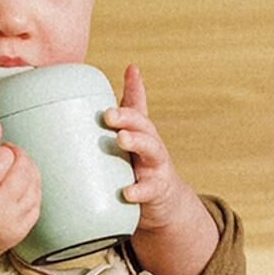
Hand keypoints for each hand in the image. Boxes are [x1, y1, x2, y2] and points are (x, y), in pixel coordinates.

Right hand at [0, 118, 40, 263]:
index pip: (4, 156)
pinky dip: (30, 192)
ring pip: (34, 185)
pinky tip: (16, 189)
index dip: (0, 149)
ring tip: (10, 173)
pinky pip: (36, 204)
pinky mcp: (17, 234)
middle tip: (4, 158)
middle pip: (23, 168)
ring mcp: (9, 224)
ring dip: (26, 172)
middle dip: (16, 156)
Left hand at [107, 65, 219, 274]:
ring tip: (121, 139)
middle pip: (144, 126)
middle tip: (109, 114)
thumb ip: (128, 110)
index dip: (132, 93)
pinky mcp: (157, 192)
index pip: (136, 111)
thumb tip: (128, 70)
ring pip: (151, 151)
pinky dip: (138, 190)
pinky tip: (126, 192)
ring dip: (136, 142)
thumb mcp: (133, 139)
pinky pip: (148, 190)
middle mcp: (151, 146)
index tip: (127, 75)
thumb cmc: (140, 166)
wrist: (164, 204)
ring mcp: (156, 168)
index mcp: (141, 133)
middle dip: (128, 117)